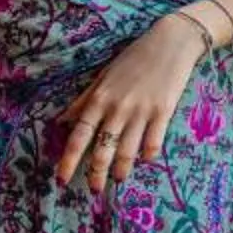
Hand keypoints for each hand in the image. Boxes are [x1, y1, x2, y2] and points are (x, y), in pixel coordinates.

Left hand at [55, 14, 209, 191]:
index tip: (62, 179)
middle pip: (103, 149)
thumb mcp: (103, 77)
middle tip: (94, 190)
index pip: (79, 136)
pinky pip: (154, 141)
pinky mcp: (164, 111)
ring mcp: (141, 111)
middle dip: (96, 173)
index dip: (69, 160)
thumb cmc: (134, 57)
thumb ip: (83, 100)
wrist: (170, 41)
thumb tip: (62, 121)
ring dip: (122, 170)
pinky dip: (148, 154)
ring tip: (118, 180)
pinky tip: (145, 160)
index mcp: (99, 99)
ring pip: (127, 150)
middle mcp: (117, 108)